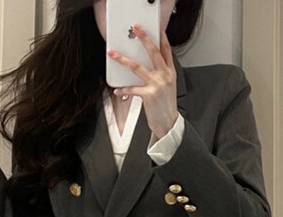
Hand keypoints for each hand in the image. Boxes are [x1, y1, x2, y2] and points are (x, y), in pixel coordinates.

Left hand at [107, 24, 178, 139]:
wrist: (168, 123)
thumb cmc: (165, 106)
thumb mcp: (167, 86)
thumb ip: (160, 73)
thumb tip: (147, 64)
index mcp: (169, 72)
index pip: (166, 51)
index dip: (161, 38)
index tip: (156, 28)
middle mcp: (164, 76)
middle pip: (153, 52)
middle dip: (144, 38)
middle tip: (136, 28)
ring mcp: (156, 84)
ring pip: (137, 67)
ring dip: (122, 59)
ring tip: (113, 54)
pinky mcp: (148, 94)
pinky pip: (132, 88)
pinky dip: (123, 89)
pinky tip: (117, 90)